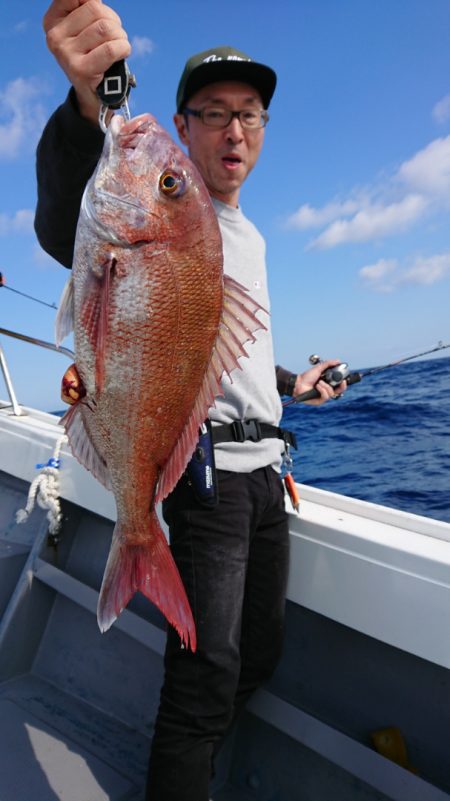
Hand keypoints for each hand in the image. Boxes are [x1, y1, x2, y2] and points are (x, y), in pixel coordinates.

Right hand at [43, 0, 130, 124]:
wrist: (93, 95)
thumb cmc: (93, 56)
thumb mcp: (84, 29)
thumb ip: (87, 8)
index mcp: (52, 21)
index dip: (96, 4)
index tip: (99, 17)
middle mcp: (55, 37)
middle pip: (95, 10)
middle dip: (113, 21)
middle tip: (114, 37)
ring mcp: (66, 54)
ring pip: (106, 29)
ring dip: (121, 36)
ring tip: (117, 47)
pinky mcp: (81, 70)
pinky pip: (111, 49)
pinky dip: (123, 49)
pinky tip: (122, 54)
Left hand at [293, 359, 346, 405]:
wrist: (298, 383)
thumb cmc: (307, 377)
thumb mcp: (319, 368)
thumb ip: (328, 364)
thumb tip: (338, 361)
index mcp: (328, 383)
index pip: (339, 385)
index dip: (343, 384)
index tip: (344, 379)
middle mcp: (327, 390)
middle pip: (339, 391)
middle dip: (342, 387)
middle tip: (342, 382)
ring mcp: (323, 396)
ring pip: (332, 393)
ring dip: (326, 386)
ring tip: (319, 382)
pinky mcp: (319, 401)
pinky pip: (326, 396)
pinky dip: (322, 390)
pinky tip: (317, 386)